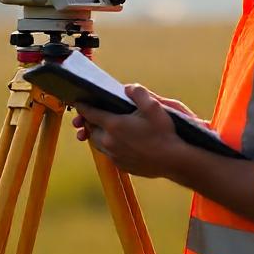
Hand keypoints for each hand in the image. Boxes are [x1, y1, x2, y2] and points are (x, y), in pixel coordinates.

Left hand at [71, 84, 188, 177]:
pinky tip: (119, 141)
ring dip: (98, 134)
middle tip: (92, 114)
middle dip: (89, 121)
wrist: (174, 160)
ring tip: (104, 127)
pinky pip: (109, 153)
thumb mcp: (153, 106)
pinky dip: (109, 146)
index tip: (78, 102)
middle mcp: (109, 142)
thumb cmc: (164, 133)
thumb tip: (127, 88)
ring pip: (97, 143)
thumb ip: (138, 93)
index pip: (90, 113)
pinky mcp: (121, 165)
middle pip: (90, 129)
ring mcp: (114, 155)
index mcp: (113, 125)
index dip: (83, 106)